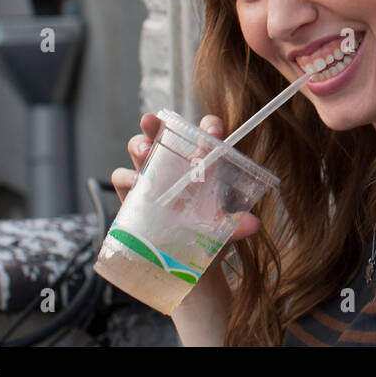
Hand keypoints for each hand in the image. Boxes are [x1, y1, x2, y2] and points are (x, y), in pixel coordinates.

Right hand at [110, 113, 260, 241]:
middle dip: (157, 124)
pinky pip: (122, 178)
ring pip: (139, 149)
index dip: (209, 127)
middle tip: (154, 121)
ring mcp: (150, 175)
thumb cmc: (202, 229)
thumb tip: (253, 225)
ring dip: (139, 145)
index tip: (213, 130)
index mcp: (200, 162)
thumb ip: (236, 224)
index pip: (205, 135)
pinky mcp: (132, 194)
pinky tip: (134, 183)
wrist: (178, 255)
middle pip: (163, 133)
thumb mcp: (221, 226)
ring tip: (145, 151)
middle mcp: (173, 163)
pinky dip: (126, 177)